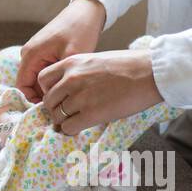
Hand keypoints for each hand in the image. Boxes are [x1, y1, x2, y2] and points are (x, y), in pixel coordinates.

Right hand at [17, 0, 106, 104]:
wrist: (86, 12)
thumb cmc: (80, 30)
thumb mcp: (71, 56)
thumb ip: (60, 78)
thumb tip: (55, 99)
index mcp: (30, 55)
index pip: (22, 86)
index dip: (33, 101)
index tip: (52, 108)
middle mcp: (29, 54)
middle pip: (29, 84)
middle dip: (43, 96)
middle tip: (63, 104)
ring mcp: (36, 52)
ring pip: (37, 79)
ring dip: (49, 88)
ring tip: (67, 95)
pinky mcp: (44, 52)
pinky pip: (43, 71)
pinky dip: (53, 80)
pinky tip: (68, 83)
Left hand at [38, 48, 162, 134]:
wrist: (149, 73)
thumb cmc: (128, 65)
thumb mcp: (95, 60)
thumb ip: (78, 71)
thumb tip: (70, 86)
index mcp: (71, 63)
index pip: (43, 79)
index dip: (49, 90)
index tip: (58, 96)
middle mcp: (70, 79)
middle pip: (48, 100)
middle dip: (55, 108)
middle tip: (66, 112)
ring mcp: (80, 97)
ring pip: (57, 115)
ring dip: (63, 120)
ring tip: (75, 120)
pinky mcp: (91, 114)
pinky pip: (68, 127)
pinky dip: (71, 130)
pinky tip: (81, 127)